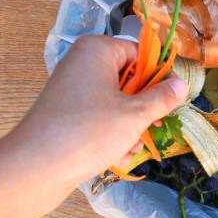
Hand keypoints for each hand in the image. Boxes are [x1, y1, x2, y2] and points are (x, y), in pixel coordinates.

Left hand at [17, 35, 187, 181]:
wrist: (36, 166)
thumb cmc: (90, 130)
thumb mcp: (135, 114)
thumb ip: (162, 97)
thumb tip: (181, 84)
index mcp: (97, 50)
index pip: (139, 52)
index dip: (158, 75)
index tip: (172, 97)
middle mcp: (82, 64)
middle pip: (128, 79)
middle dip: (143, 107)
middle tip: (154, 125)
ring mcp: (72, 90)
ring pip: (115, 103)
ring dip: (129, 126)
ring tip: (131, 146)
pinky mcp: (65, 114)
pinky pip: (98, 118)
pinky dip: (110, 135)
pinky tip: (115, 157)